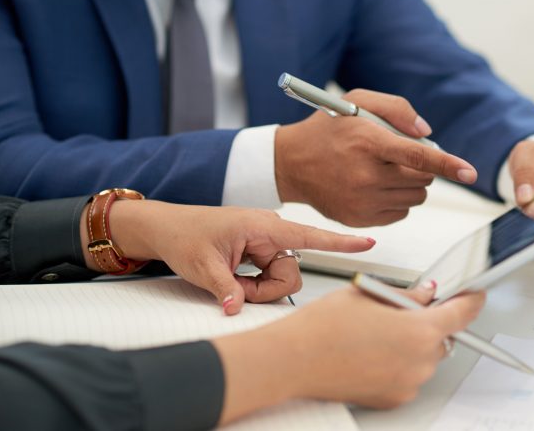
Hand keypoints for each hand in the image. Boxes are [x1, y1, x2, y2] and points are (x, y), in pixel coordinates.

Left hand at [81, 201, 374, 314]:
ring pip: (280, 278)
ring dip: (257, 288)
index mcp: (262, 226)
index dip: (340, 242)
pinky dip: (252, 284)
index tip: (368, 242)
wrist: (165, 228)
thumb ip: (226, 288)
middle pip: (290, 272)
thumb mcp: (202, 266)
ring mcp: (265, 243)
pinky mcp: (260, 252)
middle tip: (235, 291)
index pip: (309, 236)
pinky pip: (268, 276)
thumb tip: (239, 308)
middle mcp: (270, 232)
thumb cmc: (183, 235)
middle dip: (266, 290)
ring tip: (228, 281)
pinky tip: (233, 277)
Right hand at [212, 283, 485, 423]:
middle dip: (429, 321)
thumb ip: (407, 295)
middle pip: (442, 336)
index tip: (474, 296)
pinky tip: (371, 351)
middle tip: (401, 310)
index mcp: (419, 329)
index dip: (471, 301)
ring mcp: (408, 382)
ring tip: (376, 332)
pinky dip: (399, 362)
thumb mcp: (369, 294)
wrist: (293, 360)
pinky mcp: (394, 398)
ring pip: (425, 357)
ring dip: (412, 343)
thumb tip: (426, 294)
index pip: (462, 313)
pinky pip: (409, 374)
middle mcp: (420, 360)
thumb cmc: (323, 326)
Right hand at [275, 89, 477, 226]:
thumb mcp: (358, 101)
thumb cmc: (327, 129)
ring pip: (415, 198)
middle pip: (422, 179)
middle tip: (400, 156)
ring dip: (411, 184)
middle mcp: (365, 175)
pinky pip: (400, 213)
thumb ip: (397, 109)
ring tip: (384, 169)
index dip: (447, 164)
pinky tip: (375, 185)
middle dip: (423, 168)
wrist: (291, 163)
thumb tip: (426, 132)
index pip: (418, 156)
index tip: (470, 172)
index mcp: (368, 142)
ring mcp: (362, 201)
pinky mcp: (360, 219)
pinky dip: (397, 199)